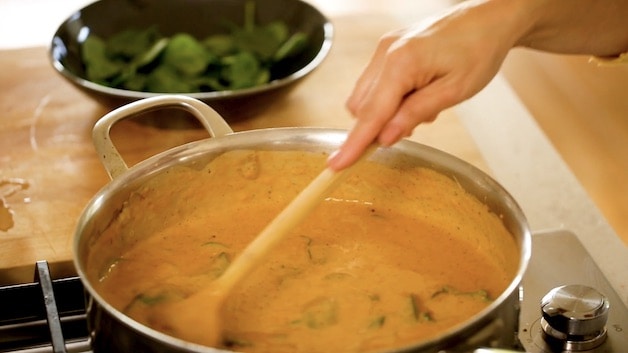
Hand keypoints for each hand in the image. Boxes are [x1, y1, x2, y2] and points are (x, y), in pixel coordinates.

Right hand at [327, 0, 521, 169]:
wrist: (489, 18)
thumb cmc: (479, 50)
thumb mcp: (454, 91)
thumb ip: (415, 114)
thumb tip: (384, 138)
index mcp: (401, 63)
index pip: (371, 114)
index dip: (354, 144)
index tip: (337, 166)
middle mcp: (385, 53)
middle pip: (361, 107)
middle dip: (378, 126)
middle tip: (414, 125)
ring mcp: (384, 48)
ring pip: (364, 96)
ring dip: (383, 113)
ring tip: (423, 104)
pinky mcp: (387, 48)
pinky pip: (374, 83)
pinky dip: (388, 98)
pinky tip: (416, 94)